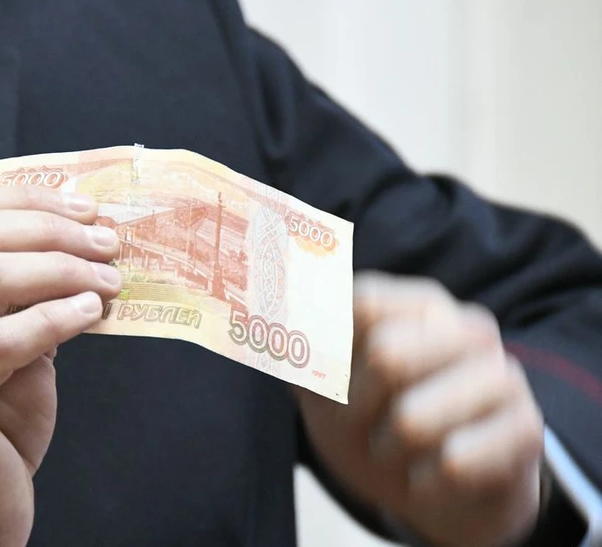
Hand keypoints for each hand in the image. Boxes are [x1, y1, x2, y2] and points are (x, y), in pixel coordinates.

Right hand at [0, 187, 120, 546]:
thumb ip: (8, 288)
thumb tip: (76, 232)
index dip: (23, 200)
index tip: (82, 209)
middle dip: (49, 228)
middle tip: (105, 243)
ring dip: (62, 269)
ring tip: (107, 281)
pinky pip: (2, 341)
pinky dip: (56, 317)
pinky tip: (89, 315)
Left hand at [294, 272, 544, 546]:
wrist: (434, 481)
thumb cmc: (368, 418)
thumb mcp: (316, 376)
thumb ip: (280, 328)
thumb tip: (249, 293)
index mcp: (414, 301)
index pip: (359, 304)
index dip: (329, 354)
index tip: (327, 380)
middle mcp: (465, 326)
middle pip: (386, 356)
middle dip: (356, 409)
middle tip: (363, 424)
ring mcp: (501, 373)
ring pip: (414, 419)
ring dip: (387, 451)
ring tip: (397, 449)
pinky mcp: (524, 429)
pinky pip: (452, 463)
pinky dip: (422, 483)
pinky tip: (428, 476)